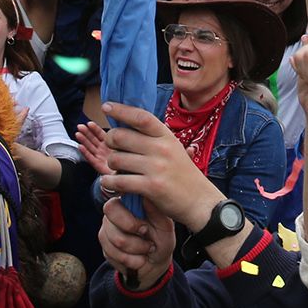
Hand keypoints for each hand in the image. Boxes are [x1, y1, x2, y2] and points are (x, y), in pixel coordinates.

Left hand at [93, 102, 226, 230]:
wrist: (200, 201)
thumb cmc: (182, 173)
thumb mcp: (173, 148)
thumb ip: (153, 137)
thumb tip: (126, 124)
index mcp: (166, 136)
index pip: (141, 117)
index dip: (121, 110)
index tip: (107, 107)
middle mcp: (161, 148)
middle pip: (121, 136)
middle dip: (110, 141)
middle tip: (112, 147)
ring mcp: (157, 167)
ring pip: (116, 159)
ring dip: (110, 164)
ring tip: (115, 169)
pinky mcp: (152, 187)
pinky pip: (120, 181)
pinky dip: (110, 182)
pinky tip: (110, 182)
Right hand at [98, 194, 174, 290]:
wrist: (155, 263)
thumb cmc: (161, 240)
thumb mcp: (164, 226)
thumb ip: (155, 211)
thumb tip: (146, 195)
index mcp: (128, 202)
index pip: (115, 203)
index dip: (128, 219)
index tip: (144, 229)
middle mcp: (114, 213)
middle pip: (110, 220)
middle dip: (133, 236)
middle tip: (148, 241)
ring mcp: (107, 229)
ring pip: (115, 240)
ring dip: (136, 250)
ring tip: (147, 249)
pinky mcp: (104, 246)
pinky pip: (113, 254)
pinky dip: (131, 260)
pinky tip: (139, 259)